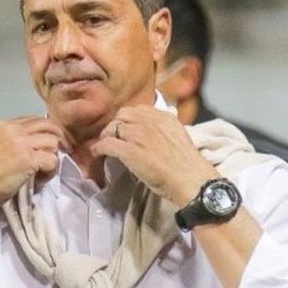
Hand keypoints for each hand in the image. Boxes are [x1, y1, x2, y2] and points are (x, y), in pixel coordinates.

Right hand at [0, 117, 67, 213]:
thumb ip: (9, 144)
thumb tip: (31, 149)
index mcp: (2, 125)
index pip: (33, 120)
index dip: (44, 132)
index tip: (47, 146)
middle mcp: (12, 130)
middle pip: (47, 126)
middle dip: (56, 140)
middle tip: (57, 155)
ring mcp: (21, 143)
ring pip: (52, 142)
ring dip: (52, 158)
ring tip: (42, 173)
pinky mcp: (28, 159)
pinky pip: (52, 160)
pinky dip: (50, 172)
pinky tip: (40, 181)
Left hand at [90, 106, 217, 206]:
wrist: (189, 178)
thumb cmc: (188, 164)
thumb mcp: (178, 137)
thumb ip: (165, 131)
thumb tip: (157, 135)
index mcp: (163, 117)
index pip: (139, 110)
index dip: (129, 119)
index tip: (127, 128)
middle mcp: (149, 121)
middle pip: (122, 115)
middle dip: (116, 124)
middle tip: (114, 136)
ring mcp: (137, 135)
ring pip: (112, 128)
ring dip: (106, 136)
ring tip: (105, 146)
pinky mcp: (128, 151)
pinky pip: (106, 144)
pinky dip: (99, 149)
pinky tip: (97, 154)